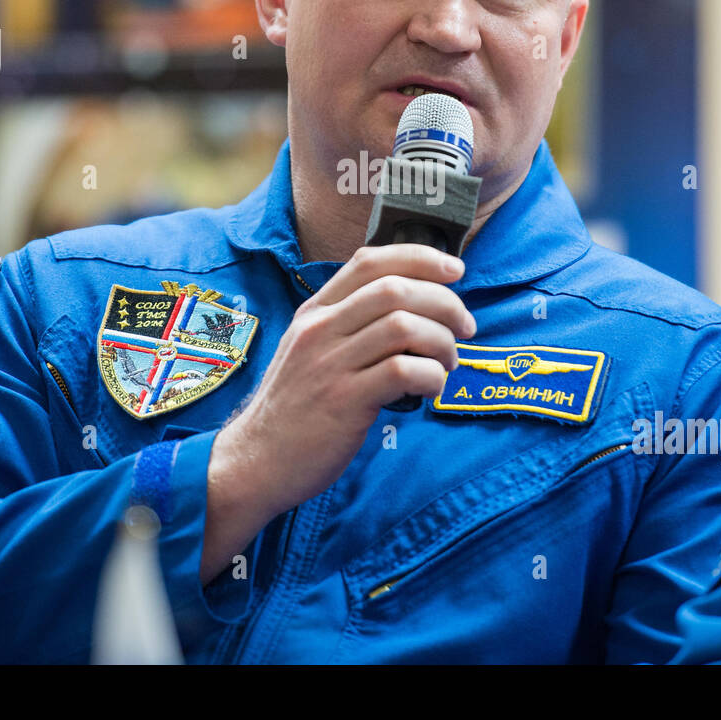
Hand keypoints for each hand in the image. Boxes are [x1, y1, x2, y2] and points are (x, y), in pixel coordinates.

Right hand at [201, 245, 474, 581]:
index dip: (420, 258)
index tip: (455, 270)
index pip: (370, 261)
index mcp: (315, 312)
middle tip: (464, 326)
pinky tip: (432, 388)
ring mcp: (330, 364)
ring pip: (403, 327)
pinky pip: (403, 372)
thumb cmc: (295, 408)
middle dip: (445, 302)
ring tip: (448, 363)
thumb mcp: (310, 351)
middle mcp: (320, 330)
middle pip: (395, 289)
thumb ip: (349, 324)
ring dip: (442, 341)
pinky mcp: (344, 402)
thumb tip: (413, 309)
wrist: (255, 461)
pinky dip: (431, 376)